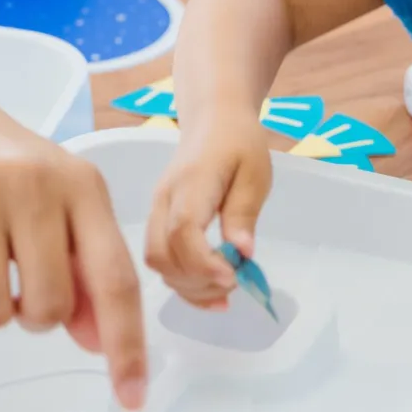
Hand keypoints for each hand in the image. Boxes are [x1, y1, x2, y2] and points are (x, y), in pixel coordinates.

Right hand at [0, 71, 147, 408]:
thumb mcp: (55, 201)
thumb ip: (82, 268)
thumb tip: (97, 341)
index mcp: (82, 185)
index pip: (114, 279)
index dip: (125, 344)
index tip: (131, 396)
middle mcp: (35, 182)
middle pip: (47, 307)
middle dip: (29, 314)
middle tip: (11, 274)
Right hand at [144, 112, 272, 309]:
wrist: (212, 121)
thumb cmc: (238, 143)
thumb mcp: (255, 173)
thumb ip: (244, 212)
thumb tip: (243, 253)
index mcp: (191, 184)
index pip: (183, 230)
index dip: (204, 262)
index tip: (234, 278)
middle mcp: (164, 200)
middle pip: (162, 254)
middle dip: (197, 281)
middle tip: (234, 283)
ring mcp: (157, 211)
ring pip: (157, 262)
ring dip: (189, 286)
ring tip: (224, 291)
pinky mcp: (158, 220)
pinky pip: (161, 259)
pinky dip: (183, 282)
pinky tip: (210, 290)